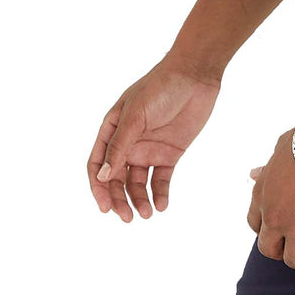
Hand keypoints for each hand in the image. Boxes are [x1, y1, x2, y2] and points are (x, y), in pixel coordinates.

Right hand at [87, 54, 220, 220]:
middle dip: (119, 199)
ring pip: (138, 183)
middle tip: (126, 218)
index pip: (98, 165)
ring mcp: (149, 149)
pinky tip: (162, 205)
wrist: (195, 76)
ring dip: (140, 199)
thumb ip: (120, 146)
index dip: (98, 187)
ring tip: (147, 213)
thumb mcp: (136, 115)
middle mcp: (129, 143)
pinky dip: (160, 193)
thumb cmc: (160, 87)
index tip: (105, 207)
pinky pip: (162, 179)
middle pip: (117, 179)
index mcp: (112, 130)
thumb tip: (103, 177)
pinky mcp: (171, 153)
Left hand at [247, 126, 294, 280]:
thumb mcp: (280, 149)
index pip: (255, 224)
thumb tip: (253, 173)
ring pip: (294, 261)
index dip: (268, 229)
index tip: (279, 229)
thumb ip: (268, 166)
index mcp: (262, 196)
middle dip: (281, 250)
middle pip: (269, 250)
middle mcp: (274, 218)